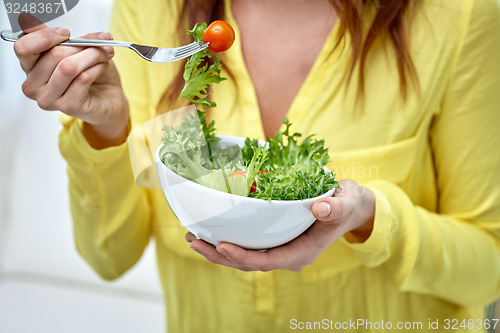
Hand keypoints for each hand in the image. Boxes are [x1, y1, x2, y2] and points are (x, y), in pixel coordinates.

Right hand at [14, 24, 128, 147]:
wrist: (109, 99)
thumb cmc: (92, 74)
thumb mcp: (76, 50)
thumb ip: (64, 38)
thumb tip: (57, 28)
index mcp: (29, 67)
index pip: (23, 47)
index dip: (45, 36)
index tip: (66, 32)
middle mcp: (33, 85)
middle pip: (53, 55)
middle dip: (81, 44)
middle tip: (100, 42)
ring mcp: (49, 99)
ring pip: (68, 67)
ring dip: (92, 55)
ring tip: (105, 53)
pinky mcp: (68, 107)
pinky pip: (82, 78)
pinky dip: (97, 67)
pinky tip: (103, 66)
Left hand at [186, 179, 374, 271]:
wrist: (350, 208)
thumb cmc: (347, 205)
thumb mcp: (345, 203)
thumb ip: (335, 208)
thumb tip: (320, 209)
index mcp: (300, 253)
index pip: (266, 261)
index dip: (242, 256)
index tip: (221, 246)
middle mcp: (287, 256)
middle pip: (248, 263)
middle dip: (219, 255)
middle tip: (194, 242)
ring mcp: (280, 249)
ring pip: (244, 257)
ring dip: (217, 250)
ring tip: (193, 239)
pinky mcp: (275, 241)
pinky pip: (248, 246)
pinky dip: (228, 241)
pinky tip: (211, 232)